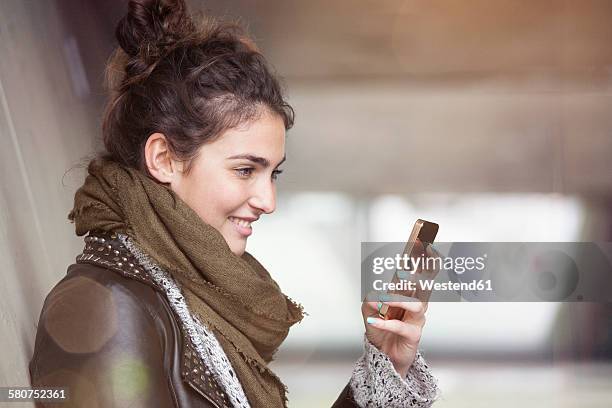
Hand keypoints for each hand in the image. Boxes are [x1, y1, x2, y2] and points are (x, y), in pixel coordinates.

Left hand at [361, 244, 438, 376]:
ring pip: (416, 306)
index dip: (426, 261)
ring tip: (383, 300)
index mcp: (409, 295)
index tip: (427, 246)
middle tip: (406, 271)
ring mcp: (417, 321)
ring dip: (398, 300)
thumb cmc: (382, 330)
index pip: (421, 275)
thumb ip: (369, 301)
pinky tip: (374, 322)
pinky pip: (402, 327)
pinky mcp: (413, 336)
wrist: (384, 356)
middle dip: (420, 276)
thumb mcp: (369, 313)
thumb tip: (373, 294)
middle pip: (425, 287)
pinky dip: (386, 323)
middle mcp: (417, 306)